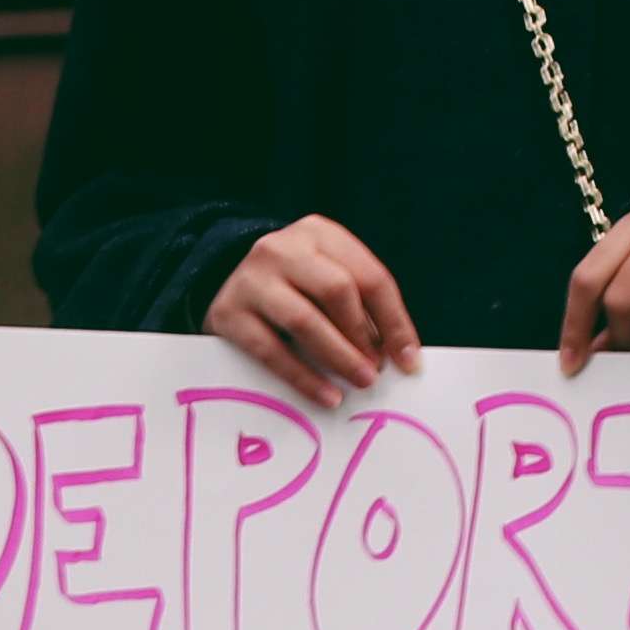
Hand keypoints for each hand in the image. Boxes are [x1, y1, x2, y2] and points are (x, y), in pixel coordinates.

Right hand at [205, 216, 416, 409]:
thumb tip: (396, 356)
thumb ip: (358, 306)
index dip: (395, 322)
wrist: (221, 281)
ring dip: (339, 357)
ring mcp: (252, 278)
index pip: (370, 277)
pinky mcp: (228, 312)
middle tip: (376, 371)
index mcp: (319, 234)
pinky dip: (303, 377)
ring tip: (359, 382)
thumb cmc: (292, 287)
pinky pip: (271, 350)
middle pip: (337, 291)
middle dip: (363, 337)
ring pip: (304, 320)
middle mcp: (283, 248)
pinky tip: (325, 395)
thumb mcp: (326, 278)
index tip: (408, 360)